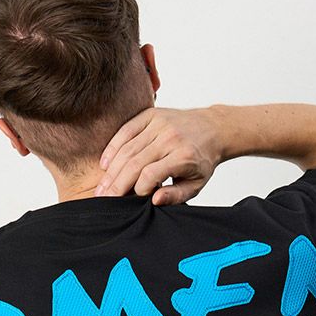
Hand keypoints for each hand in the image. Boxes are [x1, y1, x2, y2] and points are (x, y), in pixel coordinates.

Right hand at [95, 106, 223, 204]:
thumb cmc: (202, 160)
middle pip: (134, 163)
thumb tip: (155, 200)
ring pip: (127, 149)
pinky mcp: (151, 115)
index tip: (133, 200)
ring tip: (101, 187)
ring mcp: (159, 124)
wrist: (213, 128)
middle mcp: (170, 138)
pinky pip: (126, 130)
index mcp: (183, 156)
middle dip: (116, 184)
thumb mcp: (196, 184)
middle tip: (102, 199)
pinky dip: (113, 147)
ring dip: (111, 170)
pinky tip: (105, 164)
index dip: (137, 190)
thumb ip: (177, 195)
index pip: (150, 175)